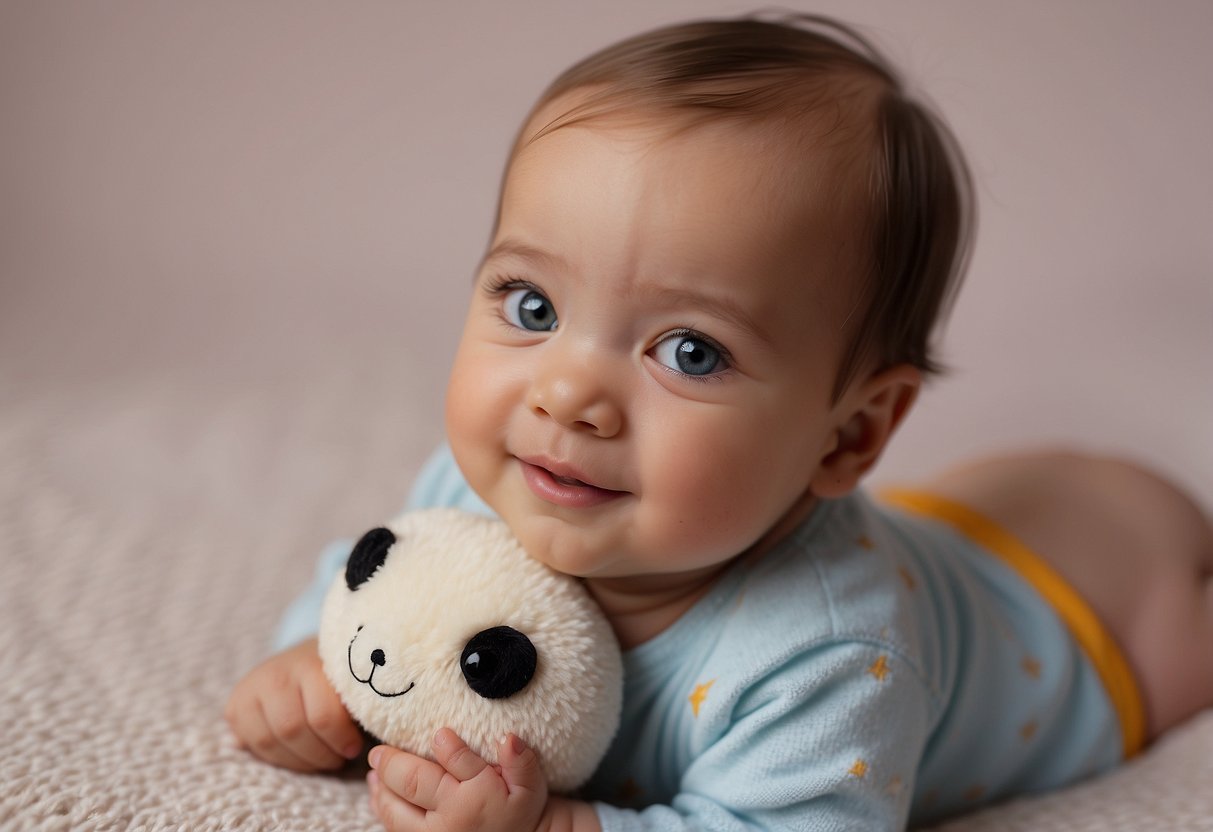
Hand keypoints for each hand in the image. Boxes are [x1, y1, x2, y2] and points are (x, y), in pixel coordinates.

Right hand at [224, 637, 363, 771]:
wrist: (308, 655)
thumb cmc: (339, 676)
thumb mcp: (353, 682)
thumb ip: (360, 704)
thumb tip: (377, 742)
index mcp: (310, 663)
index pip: (323, 716)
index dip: (341, 739)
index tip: (355, 748)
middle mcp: (276, 673)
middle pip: (293, 731)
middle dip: (320, 754)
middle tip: (339, 758)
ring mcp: (251, 688)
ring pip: (271, 742)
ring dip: (300, 760)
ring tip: (322, 758)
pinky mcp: (235, 706)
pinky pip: (254, 746)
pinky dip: (279, 758)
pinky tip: (298, 753)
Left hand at [367, 728, 546, 831]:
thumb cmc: (522, 813)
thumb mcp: (530, 787)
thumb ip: (521, 762)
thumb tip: (508, 739)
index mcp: (477, 798)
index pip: (456, 762)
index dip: (446, 745)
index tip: (439, 733)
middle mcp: (451, 817)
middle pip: (412, 785)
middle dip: (391, 765)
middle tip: (377, 752)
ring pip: (396, 811)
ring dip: (381, 790)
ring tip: (374, 774)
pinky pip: (397, 829)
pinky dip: (384, 811)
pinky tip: (380, 797)